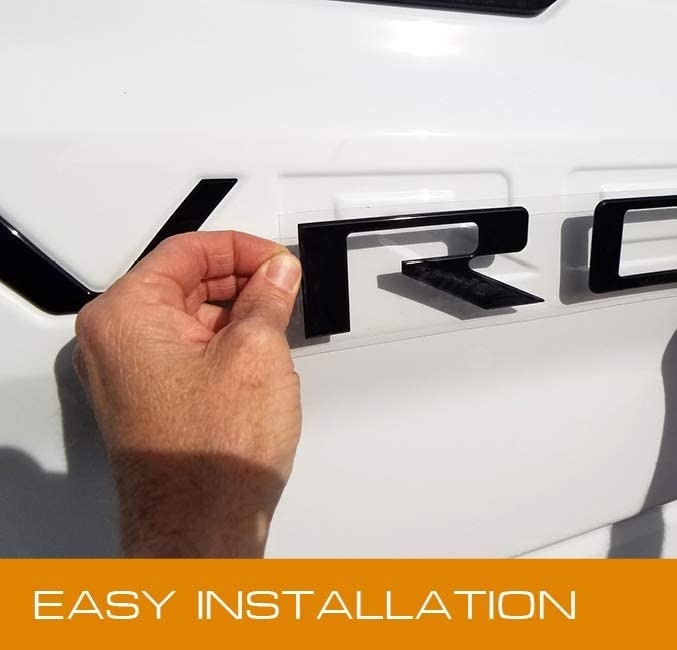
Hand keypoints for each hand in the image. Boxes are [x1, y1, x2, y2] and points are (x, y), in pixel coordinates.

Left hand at [73, 231, 302, 556]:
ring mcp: (125, 374)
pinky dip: (219, 344)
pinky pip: (182, 351)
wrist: (200, 526)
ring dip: (232, 314)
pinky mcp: (145, 401)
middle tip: (283, 286)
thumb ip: (267, 298)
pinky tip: (257, 356)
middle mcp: (112, 342)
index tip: (276, 259)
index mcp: (125, 316)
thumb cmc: (210, 455)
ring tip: (277, 323)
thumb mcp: (256, 352)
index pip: (185, 251)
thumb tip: (277, 272)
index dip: (240, 248)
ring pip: (185, 319)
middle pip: (181, 283)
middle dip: (238, 280)